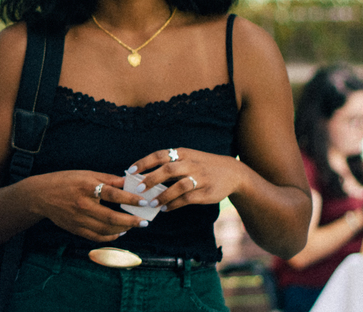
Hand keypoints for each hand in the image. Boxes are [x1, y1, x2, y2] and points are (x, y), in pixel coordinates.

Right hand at [23, 170, 145, 241]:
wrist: (40, 195)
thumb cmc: (65, 181)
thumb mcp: (86, 174)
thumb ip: (108, 179)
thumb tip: (129, 181)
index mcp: (86, 187)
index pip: (113, 194)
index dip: (130, 198)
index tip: (144, 202)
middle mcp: (83, 204)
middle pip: (111, 217)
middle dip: (131, 221)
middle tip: (144, 222)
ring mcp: (78, 219)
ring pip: (106, 230)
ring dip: (122, 229)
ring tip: (133, 226)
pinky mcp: (75, 229)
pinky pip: (96, 237)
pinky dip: (110, 237)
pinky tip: (118, 233)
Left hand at [127, 147, 252, 212]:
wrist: (232, 172)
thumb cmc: (202, 165)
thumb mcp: (188, 158)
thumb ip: (169, 164)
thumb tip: (142, 175)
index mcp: (183, 154)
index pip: (160, 155)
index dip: (144, 162)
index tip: (130, 171)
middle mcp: (191, 164)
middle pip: (168, 169)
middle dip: (151, 179)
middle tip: (138, 189)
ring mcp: (200, 178)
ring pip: (179, 186)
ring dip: (163, 195)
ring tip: (152, 203)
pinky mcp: (207, 192)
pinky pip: (188, 199)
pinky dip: (174, 204)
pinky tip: (165, 208)